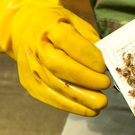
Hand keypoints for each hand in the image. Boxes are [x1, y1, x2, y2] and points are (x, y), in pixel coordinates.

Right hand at [0, 0, 109, 115]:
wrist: (26, 27)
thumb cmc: (61, 26)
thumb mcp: (78, 25)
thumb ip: (91, 44)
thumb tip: (108, 65)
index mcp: (51, 28)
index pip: (68, 41)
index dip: (87, 55)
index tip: (104, 66)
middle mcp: (37, 48)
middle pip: (59, 66)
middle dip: (85, 78)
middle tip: (106, 85)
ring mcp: (31, 67)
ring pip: (55, 85)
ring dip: (81, 97)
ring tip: (101, 103)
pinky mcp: (30, 83)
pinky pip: (50, 97)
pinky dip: (71, 106)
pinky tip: (88, 109)